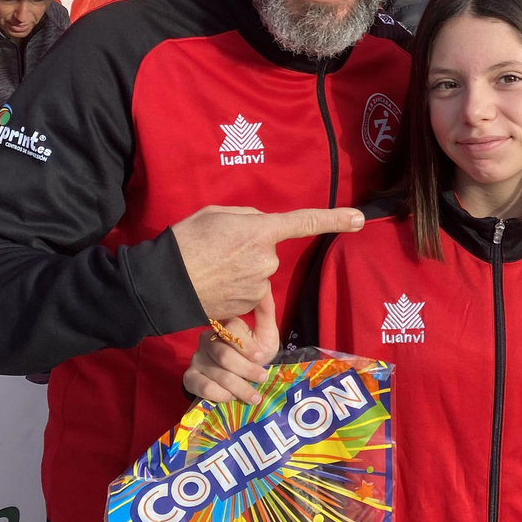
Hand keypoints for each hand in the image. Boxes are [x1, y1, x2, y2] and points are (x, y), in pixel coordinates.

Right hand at [171, 205, 363, 322]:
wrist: (162, 283)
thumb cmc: (186, 241)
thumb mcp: (216, 215)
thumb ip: (247, 218)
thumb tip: (262, 226)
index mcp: (260, 231)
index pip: (304, 222)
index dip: (334, 219)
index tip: (359, 219)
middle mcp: (266, 260)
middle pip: (268, 251)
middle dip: (250, 249)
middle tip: (219, 249)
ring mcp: (259, 286)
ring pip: (258, 274)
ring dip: (241, 270)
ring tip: (212, 268)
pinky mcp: (248, 306)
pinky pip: (249, 292)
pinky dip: (235, 289)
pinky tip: (214, 285)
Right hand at [184, 292, 280, 404]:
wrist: (239, 378)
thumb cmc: (254, 354)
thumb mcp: (264, 334)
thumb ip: (264, 312)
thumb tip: (264, 286)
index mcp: (224, 325)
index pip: (231, 331)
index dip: (248, 347)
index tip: (261, 358)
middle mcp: (206, 338)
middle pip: (224, 355)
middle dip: (247, 370)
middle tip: (262, 379)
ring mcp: (197, 358)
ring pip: (217, 374)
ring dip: (239, 388)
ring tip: (254, 397)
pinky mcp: (190, 377)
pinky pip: (203, 387)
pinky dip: (220, 395)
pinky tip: (232, 398)